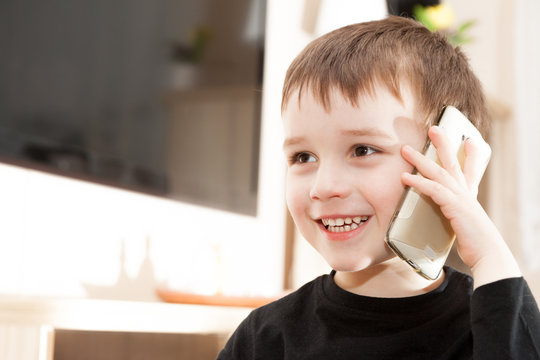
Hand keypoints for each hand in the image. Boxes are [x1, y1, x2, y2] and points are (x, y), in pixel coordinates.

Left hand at [400, 126, 520, 287]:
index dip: (470, 154)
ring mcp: (461, 198)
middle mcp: (466, 193)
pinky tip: (405, 178)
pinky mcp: (455, 206)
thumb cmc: (475, 244)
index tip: (470, 140)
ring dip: (420, 159)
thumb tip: (447, 222)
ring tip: (405, 149)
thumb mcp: (464, 226)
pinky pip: (433, 190)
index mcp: (469, 196)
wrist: (488, 255)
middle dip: (443, 144)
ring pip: (439, 172)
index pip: (469, 170)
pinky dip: (418, 182)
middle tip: (434, 127)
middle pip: (453, 162)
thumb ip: (455, 219)